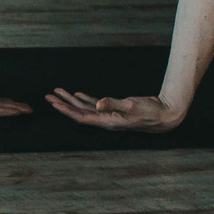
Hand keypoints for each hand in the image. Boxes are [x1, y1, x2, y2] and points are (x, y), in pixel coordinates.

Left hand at [46, 89, 186, 131]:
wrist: (165, 115)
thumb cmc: (150, 111)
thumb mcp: (131, 106)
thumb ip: (113, 105)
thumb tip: (96, 105)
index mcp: (107, 122)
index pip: (81, 117)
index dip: (66, 111)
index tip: (54, 104)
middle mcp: (105, 120)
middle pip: (78, 113)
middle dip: (63, 104)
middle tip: (48, 96)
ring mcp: (109, 116)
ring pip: (85, 108)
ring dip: (71, 100)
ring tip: (58, 92)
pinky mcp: (114, 110)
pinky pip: (95, 106)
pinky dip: (85, 99)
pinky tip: (77, 95)